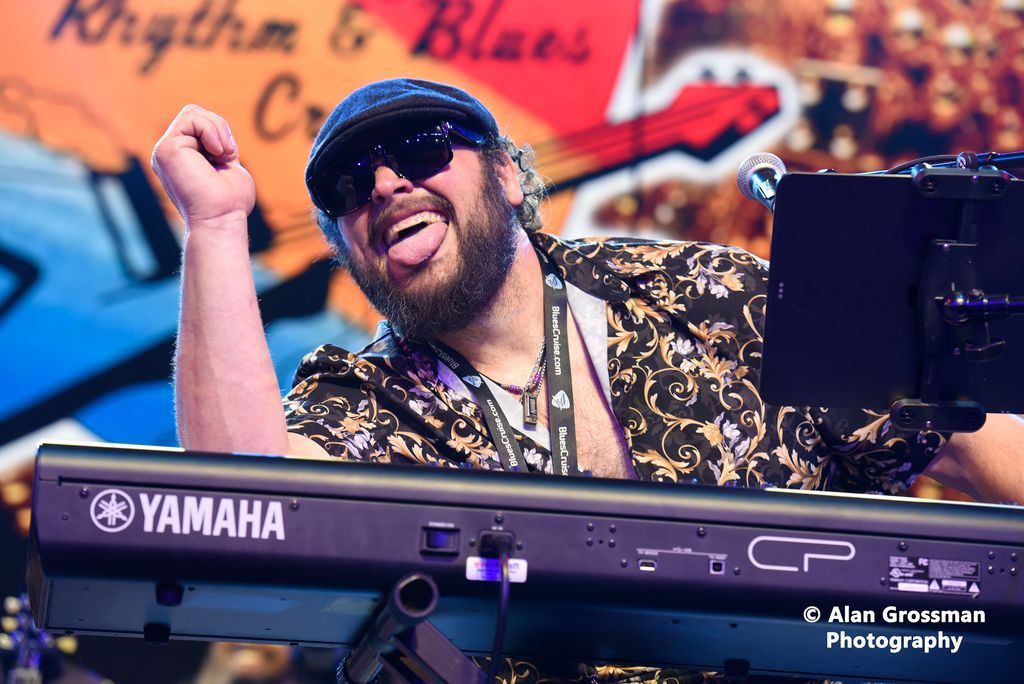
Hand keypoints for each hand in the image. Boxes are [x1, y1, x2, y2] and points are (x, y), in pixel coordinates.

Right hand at [151, 105, 255, 225]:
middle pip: (195, 114)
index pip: (200, 125)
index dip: (221, 135)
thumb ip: (219, 148)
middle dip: (219, 128)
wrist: (222, 219)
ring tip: (222, 156)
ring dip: (217, 130)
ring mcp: (164, 151)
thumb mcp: (227, 166)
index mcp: (182, 158)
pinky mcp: (165, 149)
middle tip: (227, 156)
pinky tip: (216, 154)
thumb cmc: (230, 202)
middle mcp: (170, 153)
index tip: (229, 158)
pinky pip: (191, 118)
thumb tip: (219, 133)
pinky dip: (211, 131)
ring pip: (192, 113)